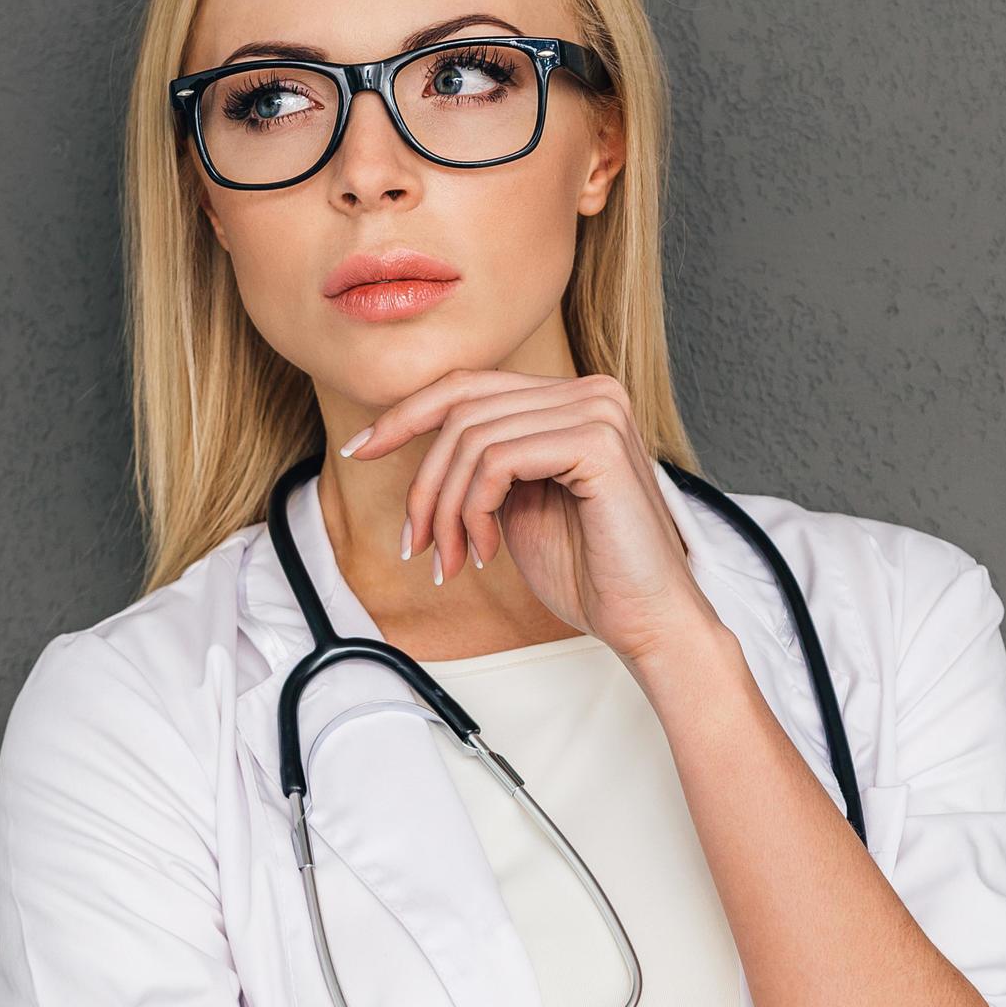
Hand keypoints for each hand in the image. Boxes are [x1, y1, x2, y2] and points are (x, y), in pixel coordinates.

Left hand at [341, 369, 724, 666]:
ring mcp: (598, 410)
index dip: (406, 414)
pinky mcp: (598, 442)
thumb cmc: (587, 572)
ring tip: (450, 560)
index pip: (470, 386)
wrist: (645, 620)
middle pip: (463, 410)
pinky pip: (497, 461)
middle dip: (424, 482)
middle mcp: (590, 391)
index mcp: (573, 399)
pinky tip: (485, 551)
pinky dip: (473, 511)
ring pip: (472, 440)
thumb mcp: (517, 504)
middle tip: (415, 545)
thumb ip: (483, 463)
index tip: (360, 451)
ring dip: (445, 510)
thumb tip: (415, 439)